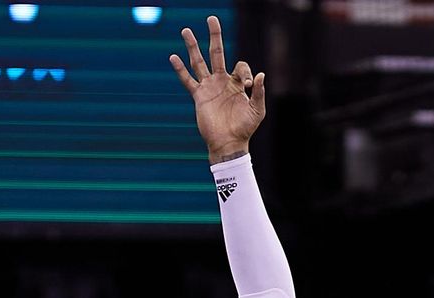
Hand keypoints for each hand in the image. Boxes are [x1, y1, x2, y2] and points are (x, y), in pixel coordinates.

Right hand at [171, 15, 265, 162]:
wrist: (229, 143)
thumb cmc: (245, 128)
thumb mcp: (257, 110)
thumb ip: (259, 92)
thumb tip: (260, 75)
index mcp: (237, 83)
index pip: (240, 66)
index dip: (245, 71)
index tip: (247, 85)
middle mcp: (222, 81)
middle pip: (217, 53)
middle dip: (215, 36)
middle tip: (212, 19)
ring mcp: (209, 88)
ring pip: (199, 62)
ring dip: (193, 46)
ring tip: (186, 30)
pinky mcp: (199, 97)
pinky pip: (188, 80)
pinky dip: (180, 70)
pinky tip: (173, 57)